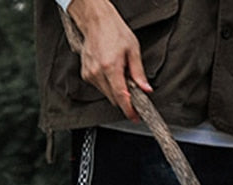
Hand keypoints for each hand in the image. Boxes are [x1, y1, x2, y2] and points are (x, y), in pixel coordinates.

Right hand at [66, 0, 152, 120]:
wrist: (96, 20)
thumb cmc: (113, 31)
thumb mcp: (133, 50)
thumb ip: (139, 73)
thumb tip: (146, 89)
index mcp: (110, 67)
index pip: (121, 97)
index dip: (129, 110)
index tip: (135, 117)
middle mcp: (97, 72)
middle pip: (114, 98)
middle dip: (125, 99)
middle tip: (134, 90)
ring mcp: (89, 73)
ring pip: (107, 94)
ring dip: (116, 91)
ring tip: (121, 75)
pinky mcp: (86, 73)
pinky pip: (100, 87)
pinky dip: (108, 85)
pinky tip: (111, 73)